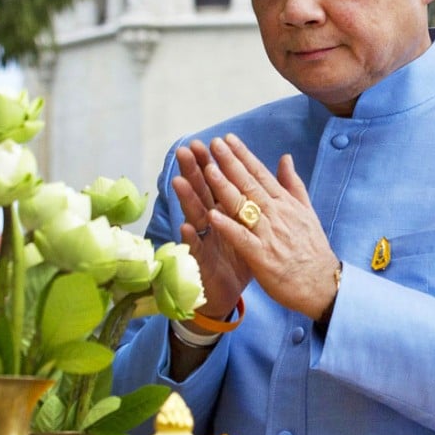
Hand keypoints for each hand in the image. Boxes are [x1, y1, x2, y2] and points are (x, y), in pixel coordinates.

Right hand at [172, 140, 252, 320]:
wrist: (229, 293)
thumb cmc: (238, 259)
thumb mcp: (250, 228)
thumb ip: (252, 201)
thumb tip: (256, 175)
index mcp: (225, 212)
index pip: (219, 182)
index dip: (216, 162)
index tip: (214, 141)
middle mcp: (211, 223)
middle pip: (202, 192)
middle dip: (194, 171)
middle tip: (186, 150)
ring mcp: (204, 241)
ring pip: (194, 216)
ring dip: (186, 199)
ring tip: (178, 181)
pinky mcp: (201, 262)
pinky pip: (195, 249)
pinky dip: (189, 238)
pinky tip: (184, 227)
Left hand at [201, 133, 340, 320]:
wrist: (323, 285)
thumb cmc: (312, 250)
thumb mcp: (306, 212)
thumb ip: (292, 184)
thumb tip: (285, 158)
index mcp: (284, 203)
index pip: (260, 174)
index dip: (243, 155)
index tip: (228, 139)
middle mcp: (276, 214)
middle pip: (249, 184)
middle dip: (230, 163)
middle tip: (214, 143)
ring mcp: (269, 234)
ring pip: (243, 207)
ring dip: (225, 187)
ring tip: (209, 169)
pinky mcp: (262, 256)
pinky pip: (242, 238)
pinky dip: (227, 226)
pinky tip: (212, 215)